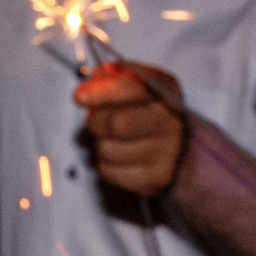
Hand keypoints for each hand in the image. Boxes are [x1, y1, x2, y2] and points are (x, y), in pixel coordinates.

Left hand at [75, 61, 186, 196]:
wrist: (175, 145)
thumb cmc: (144, 108)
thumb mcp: (134, 82)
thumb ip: (111, 76)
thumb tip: (90, 85)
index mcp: (165, 91)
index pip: (132, 88)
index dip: (102, 92)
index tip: (79, 96)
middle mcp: (172, 122)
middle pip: (117, 124)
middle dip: (96, 120)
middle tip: (95, 118)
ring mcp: (167, 153)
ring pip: (108, 150)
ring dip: (100, 143)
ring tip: (112, 138)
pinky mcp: (156, 178)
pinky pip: (110, 171)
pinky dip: (106, 163)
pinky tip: (119, 155)